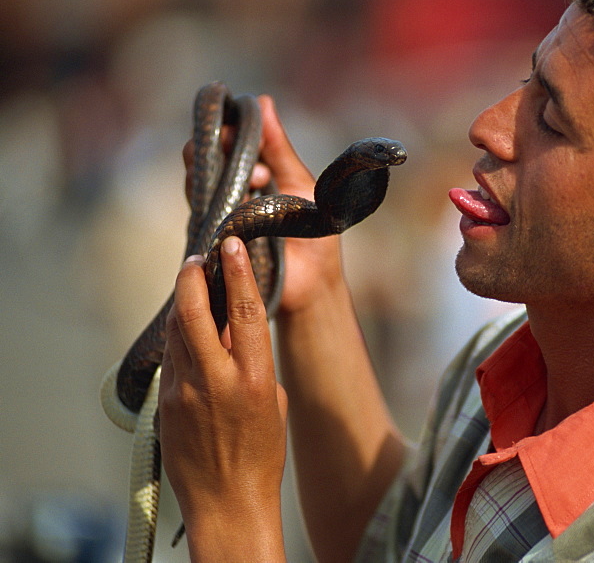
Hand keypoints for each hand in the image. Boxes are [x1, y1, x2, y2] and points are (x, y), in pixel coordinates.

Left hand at [159, 237, 287, 557]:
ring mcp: (185, 393)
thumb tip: (236, 334)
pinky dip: (179, 339)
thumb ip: (254, 363)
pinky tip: (187, 332)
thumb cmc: (262, 455)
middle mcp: (216, 380)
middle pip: (193, 311)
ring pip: (176, 332)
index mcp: (254, 378)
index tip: (232, 244)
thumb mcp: (271, 401)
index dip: (238, 271)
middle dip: (192, 277)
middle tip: (198, 258)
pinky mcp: (166, 406)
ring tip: (192, 287)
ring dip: (183, 305)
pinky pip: (172, 360)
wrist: (228, 503)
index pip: (244, 310)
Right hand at [182, 95, 343, 313]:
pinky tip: (237, 202)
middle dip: (216, 149)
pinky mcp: (215, 244)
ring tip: (252, 177)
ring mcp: (219, 219)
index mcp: (249, 176)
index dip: (229, 132)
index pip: (224, 143)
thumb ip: (279, 147)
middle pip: (204, 161)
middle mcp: (229, 195)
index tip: (241, 128)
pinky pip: (204, 219)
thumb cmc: (314, 234)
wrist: (315, 283)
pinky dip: (217, 207)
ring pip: (198, 187)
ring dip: (220, 175)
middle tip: (241, 149)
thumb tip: (262, 101)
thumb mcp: (299, 182)